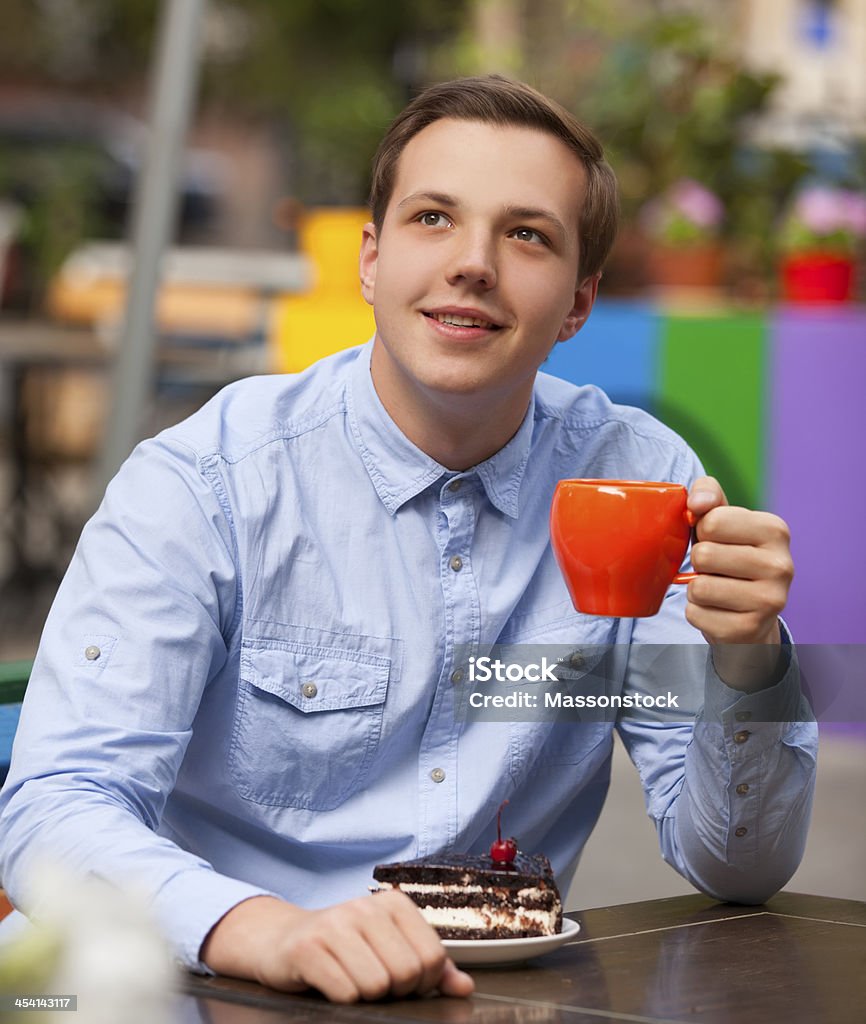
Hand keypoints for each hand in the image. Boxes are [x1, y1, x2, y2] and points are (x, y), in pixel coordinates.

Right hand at [201, 892, 474, 1003]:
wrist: (282, 940)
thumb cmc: (344, 946)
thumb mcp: (390, 947)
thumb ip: (431, 967)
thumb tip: (464, 987)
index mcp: (394, 903)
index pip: (432, 958)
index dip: (421, 982)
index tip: (401, 980)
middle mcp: (366, 907)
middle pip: (407, 973)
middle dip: (394, 991)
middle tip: (373, 982)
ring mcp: (335, 924)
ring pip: (377, 985)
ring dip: (366, 996)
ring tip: (351, 980)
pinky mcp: (308, 947)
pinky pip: (345, 993)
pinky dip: (342, 998)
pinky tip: (331, 983)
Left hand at [685, 476, 793, 688]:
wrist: (750, 615)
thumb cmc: (729, 556)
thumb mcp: (722, 520)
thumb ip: (707, 495)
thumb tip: (697, 502)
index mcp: (776, 530)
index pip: (712, 521)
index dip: (702, 531)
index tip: (717, 540)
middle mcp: (781, 566)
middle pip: (704, 555)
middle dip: (698, 562)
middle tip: (716, 569)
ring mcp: (770, 601)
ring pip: (698, 587)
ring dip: (695, 588)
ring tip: (716, 588)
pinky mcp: (750, 630)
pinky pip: (696, 614)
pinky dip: (697, 612)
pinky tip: (717, 610)